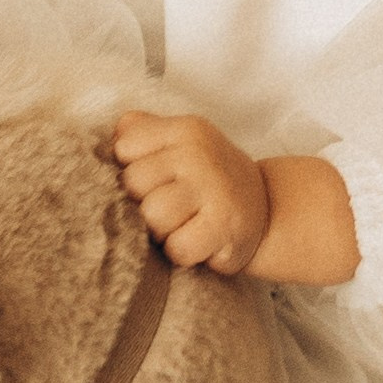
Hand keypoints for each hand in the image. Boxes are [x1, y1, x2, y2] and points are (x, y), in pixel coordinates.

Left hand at [113, 110, 269, 274]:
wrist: (270, 209)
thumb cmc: (209, 180)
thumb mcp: (183, 144)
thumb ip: (144, 132)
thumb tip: (112, 136)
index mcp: (186, 129)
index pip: (124, 149)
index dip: (133, 171)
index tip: (158, 179)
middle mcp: (200, 153)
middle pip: (133, 185)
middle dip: (145, 204)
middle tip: (173, 207)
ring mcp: (215, 188)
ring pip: (152, 218)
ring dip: (163, 232)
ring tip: (185, 225)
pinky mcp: (225, 225)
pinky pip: (177, 248)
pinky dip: (183, 252)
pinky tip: (199, 241)